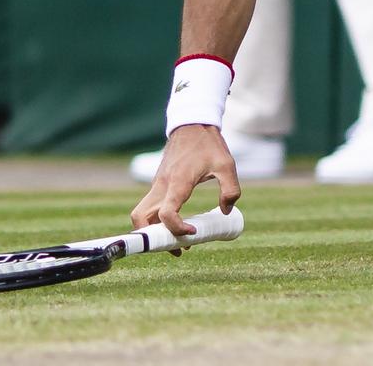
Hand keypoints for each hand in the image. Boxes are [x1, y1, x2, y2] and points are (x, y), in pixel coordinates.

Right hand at [130, 124, 240, 251]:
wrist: (191, 124)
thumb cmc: (208, 144)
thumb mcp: (227, 165)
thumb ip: (230, 189)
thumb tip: (225, 212)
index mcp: (178, 182)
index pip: (166, 214)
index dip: (177, 229)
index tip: (193, 232)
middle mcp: (162, 186)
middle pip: (141, 218)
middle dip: (154, 238)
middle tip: (177, 248)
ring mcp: (157, 185)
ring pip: (142, 214)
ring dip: (154, 231)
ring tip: (178, 242)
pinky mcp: (158, 184)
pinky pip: (151, 207)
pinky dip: (158, 221)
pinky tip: (178, 224)